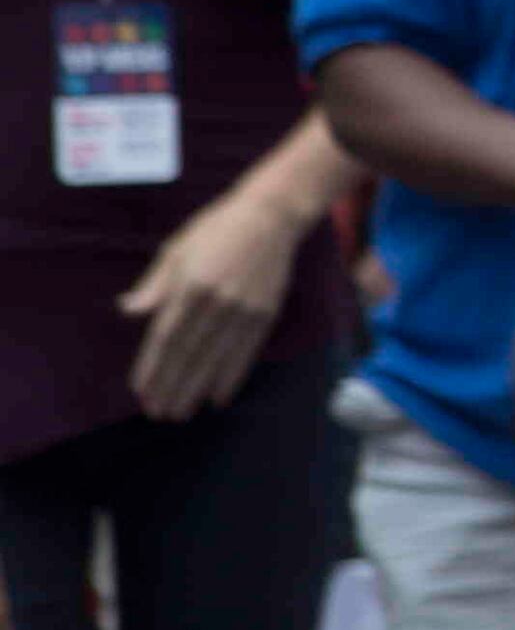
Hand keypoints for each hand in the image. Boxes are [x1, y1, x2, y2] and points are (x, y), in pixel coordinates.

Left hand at [116, 164, 317, 419]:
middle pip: (189, 354)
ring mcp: (244, 309)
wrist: (272, 216)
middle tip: (158, 413)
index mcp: (191, 285)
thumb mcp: (177, 250)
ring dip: (196, 389)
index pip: (166, 336)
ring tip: (181, 413)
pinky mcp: (266, 313)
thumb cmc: (217, 229)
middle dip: (171, 386)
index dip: (152, 366)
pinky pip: (246, 353)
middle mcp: (217, 301)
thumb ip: (154, 285)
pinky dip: (232, 378)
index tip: (141, 390)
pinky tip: (219, 398)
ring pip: (216, 359)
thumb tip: (128, 311)